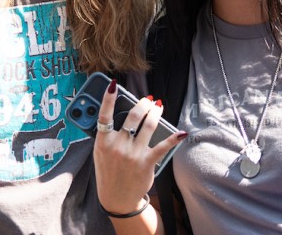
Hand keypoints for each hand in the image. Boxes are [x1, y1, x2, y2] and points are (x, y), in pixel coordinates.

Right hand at [92, 79, 185, 214]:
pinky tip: (180, 133)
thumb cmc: (109, 172)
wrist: (117, 198)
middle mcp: (118, 146)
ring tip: (158, 107)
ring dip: (156, 113)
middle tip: (148, 99)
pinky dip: (173, 138)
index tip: (113, 85)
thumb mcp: (100, 153)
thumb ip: (107, 135)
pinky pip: (163, 146)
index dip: (108, 98)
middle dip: (143, 104)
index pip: (104, 115)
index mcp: (103, 142)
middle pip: (132, 117)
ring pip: (148, 126)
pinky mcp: (147, 163)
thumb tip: (119, 114)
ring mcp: (133, 154)